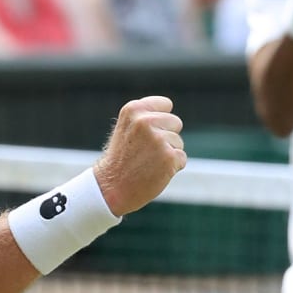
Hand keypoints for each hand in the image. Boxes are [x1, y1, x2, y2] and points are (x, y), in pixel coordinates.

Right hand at [94, 96, 186, 216]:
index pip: (166, 104)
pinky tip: (154, 171)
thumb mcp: (127, 127)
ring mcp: (158, 139)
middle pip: (175, 122)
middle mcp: (145, 121)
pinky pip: (181, 158)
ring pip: (178, 142)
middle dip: (166, 136)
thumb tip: (168, 109)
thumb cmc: (121, 158)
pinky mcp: (169, 157)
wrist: (111, 188)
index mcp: (134, 109)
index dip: (160, 120)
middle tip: (145, 151)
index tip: (146, 133)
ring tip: (147, 162)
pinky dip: (172, 167)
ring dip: (168, 153)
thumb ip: (146, 116)